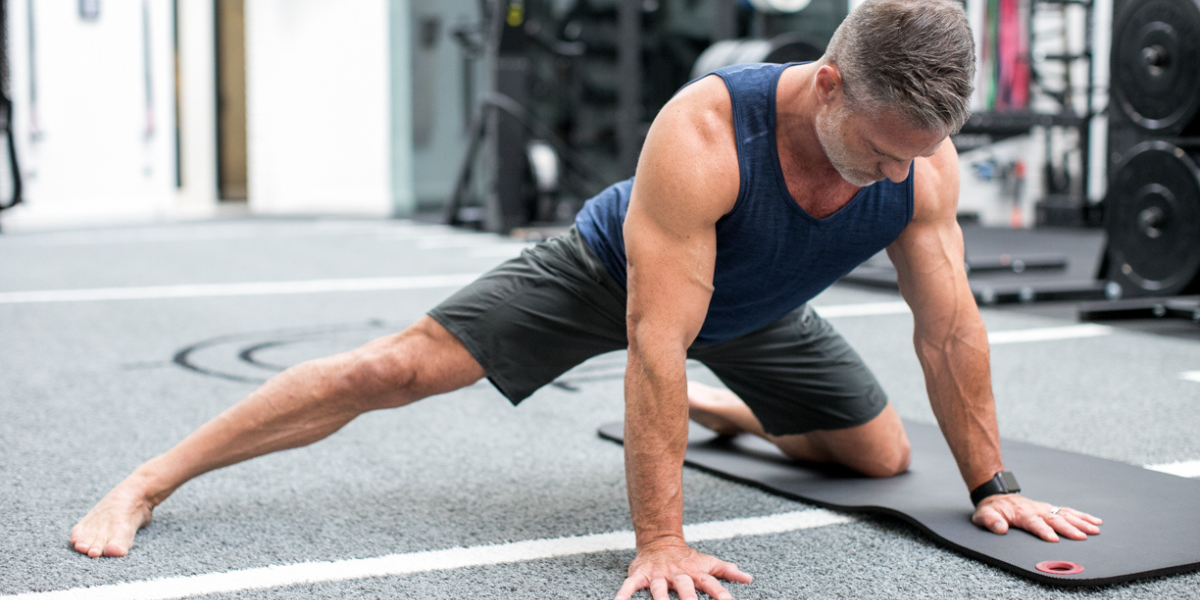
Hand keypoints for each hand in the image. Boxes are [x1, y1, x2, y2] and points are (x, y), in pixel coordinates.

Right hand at [615, 539, 752, 599]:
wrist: (660, 540)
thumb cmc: (688, 559)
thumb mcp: (708, 563)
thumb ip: (727, 571)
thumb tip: (749, 578)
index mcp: (695, 573)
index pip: (711, 584)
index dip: (721, 594)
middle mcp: (678, 574)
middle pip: (685, 588)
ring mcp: (658, 575)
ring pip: (659, 589)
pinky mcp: (640, 574)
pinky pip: (630, 585)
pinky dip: (624, 593)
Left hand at [972, 494, 1101, 541]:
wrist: (997, 496)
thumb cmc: (991, 509)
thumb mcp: (983, 515)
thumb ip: (990, 521)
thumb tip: (1000, 528)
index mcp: (1021, 513)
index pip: (1034, 523)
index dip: (1043, 530)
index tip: (1053, 538)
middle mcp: (1036, 510)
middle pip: (1054, 519)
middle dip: (1068, 528)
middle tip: (1081, 537)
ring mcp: (1045, 508)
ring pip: (1065, 514)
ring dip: (1080, 522)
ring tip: (1095, 530)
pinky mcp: (1050, 509)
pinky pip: (1068, 511)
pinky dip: (1082, 516)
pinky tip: (1096, 521)